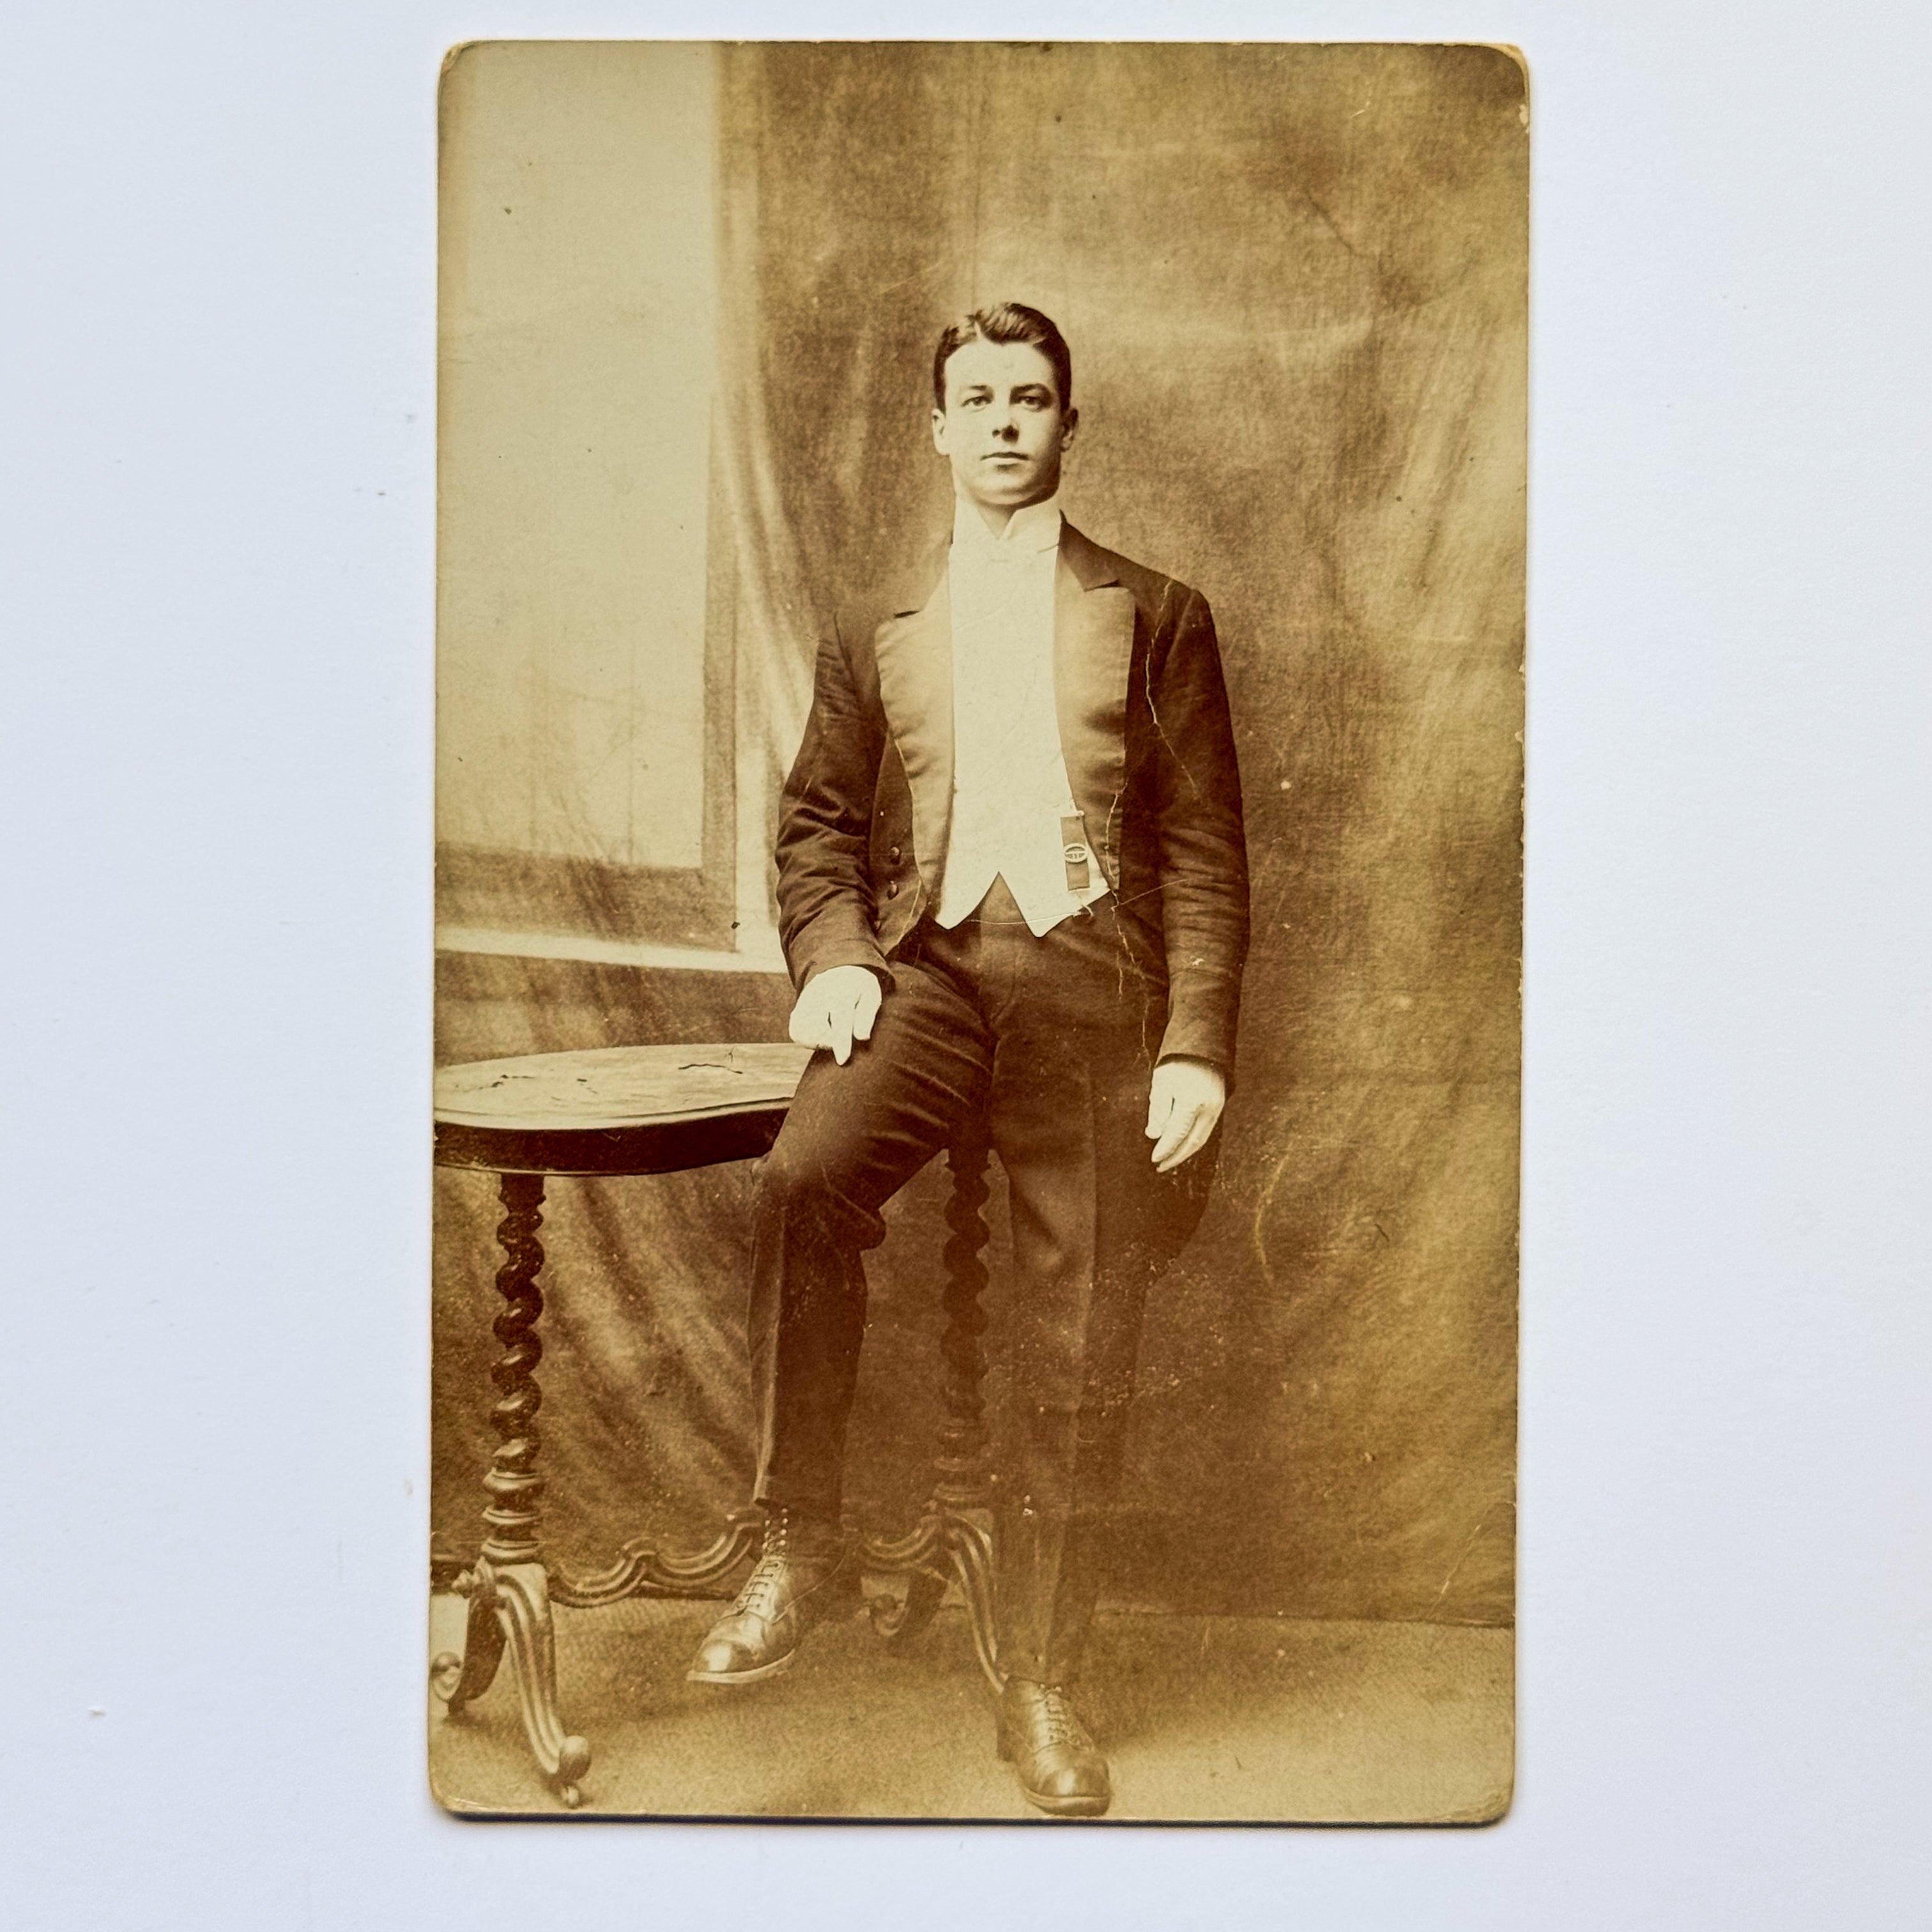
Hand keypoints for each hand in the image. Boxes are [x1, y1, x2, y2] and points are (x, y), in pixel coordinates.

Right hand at [788, 964, 882, 1065]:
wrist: (838, 970)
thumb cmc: (859, 988)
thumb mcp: (871, 995)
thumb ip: (867, 1016)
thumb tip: (862, 1038)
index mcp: (841, 993)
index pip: (839, 1021)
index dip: (841, 1042)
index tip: (842, 1060)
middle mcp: (819, 997)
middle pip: (818, 1029)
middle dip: (830, 1042)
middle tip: (842, 1037)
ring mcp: (804, 1004)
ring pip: (804, 1033)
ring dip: (818, 1041)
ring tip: (832, 1034)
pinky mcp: (797, 1011)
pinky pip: (796, 1033)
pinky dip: (808, 1040)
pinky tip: (821, 1034)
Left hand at [1145, 1057, 1225, 1172]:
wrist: (1201, 1048)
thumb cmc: (1177, 1064)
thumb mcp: (1161, 1082)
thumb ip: (1158, 1109)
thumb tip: (1154, 1135)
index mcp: (1192, 1100)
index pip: (1177, 1133)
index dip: (1165, 1148)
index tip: (1153, 1158)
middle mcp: (1209, 1108)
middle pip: (1192, 1141)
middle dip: (1175, 1156)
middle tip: (1160, 1166)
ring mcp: (1217, 1108)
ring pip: (1201, 1139)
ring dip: (1184, 1153)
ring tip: (1168, 1161)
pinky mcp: (1218, 1108)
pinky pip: (1205, 1131)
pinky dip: (1192, 1142)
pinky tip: (1180, 1147)